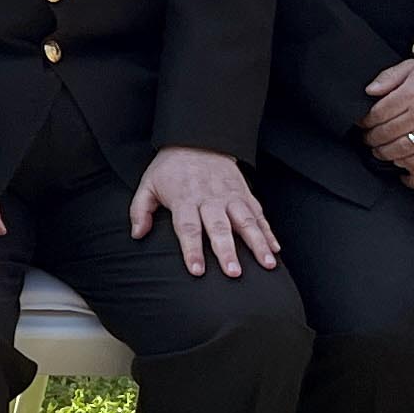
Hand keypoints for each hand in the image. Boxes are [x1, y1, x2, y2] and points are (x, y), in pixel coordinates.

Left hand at [131, 145, 275, 276]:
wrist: (197, 139)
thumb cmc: (171, 168)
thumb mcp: (148, 183)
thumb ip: (140, 209)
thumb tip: (137, 234)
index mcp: (185, 198)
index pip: (188, 228)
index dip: (192, 250)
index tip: (197, 271)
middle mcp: (210, 198)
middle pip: (219, 227)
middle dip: (227, 251)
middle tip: (234, 273)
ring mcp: (230, 196)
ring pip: (246, 221)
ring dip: (258, 243)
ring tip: (267, 264)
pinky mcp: (245, 193)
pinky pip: (259, 214)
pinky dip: (269, 231)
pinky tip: (276, 249)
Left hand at [357, 56, 413, 178]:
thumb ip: (390, 77)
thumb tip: (370, 91)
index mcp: (412, 93)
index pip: (379, 112)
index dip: (367, 120)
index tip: (363, 124)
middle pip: (388, 131)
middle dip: (373, 138)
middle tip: (368, 139)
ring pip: (402, 147)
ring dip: (385, 152)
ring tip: (379, 151)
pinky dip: (409, 161)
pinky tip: (400, 160)